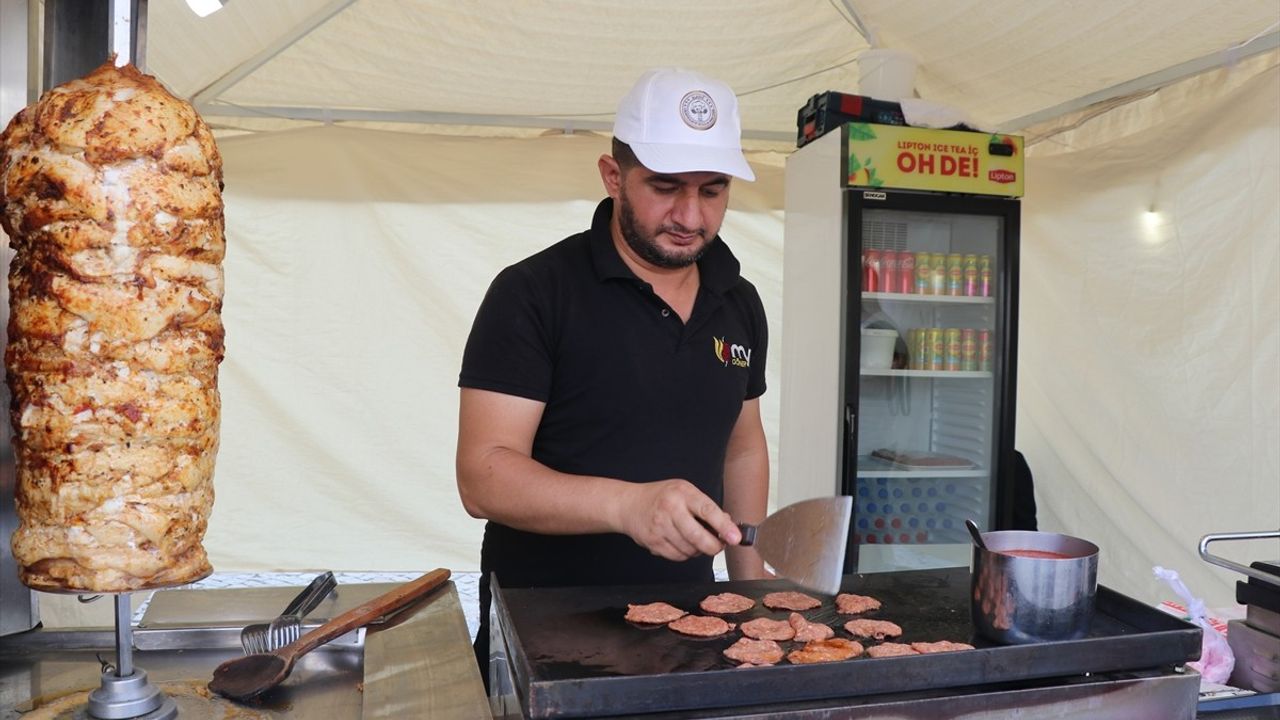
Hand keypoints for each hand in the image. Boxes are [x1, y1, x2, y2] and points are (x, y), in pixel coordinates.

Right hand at [616, 479, 741, 561]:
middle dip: (714, 546)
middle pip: (698, 537)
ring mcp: (660, 526)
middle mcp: (670, 509)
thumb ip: (706, 507)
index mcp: (683, 493)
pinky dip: (685, 554)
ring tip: (694, 539)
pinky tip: (681, 543)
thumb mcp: (685, 492)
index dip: (724, 526)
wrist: (629, 504)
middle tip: (719, 545)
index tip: (736, 538)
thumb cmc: (662, 497)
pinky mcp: (653, 542)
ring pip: (690, 550)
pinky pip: (678, 556)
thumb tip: (728, 526)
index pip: (708, 510)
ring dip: (698, 550)